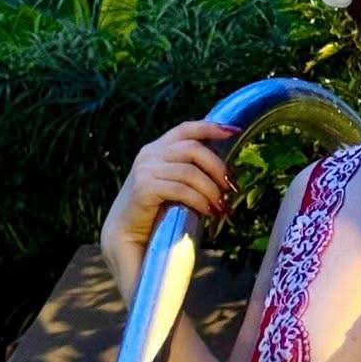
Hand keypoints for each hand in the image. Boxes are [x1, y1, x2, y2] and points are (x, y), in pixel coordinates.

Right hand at [101, 119, 238, 256]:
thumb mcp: (175, 183)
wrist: (126, 234)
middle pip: (193, 148)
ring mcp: (145, 169)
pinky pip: (181, 190)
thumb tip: (226, 170)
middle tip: (231, 188)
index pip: (186, 129)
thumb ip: (192, 170)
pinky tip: (207, 211)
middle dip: (218, 168)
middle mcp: (149, 154)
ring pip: (190, 172)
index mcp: (157, 148)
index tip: (233, 132)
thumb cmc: (156, 210)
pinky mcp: (144, 188)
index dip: (211, 127)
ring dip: (211, 190)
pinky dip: (200, 201)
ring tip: (221, 207)